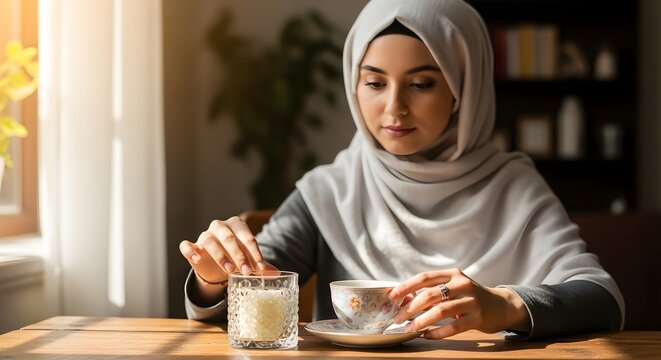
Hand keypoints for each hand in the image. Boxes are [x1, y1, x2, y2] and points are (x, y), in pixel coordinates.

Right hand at [179, 216, 277, 286]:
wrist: (216, 265)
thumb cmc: (236, 257)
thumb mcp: (249, 260)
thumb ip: (261, 265)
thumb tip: (277, 274)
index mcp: (237, 225)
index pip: (247, 237)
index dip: (254, 253)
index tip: (260, 268)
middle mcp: (220, 226)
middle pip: (229, 238)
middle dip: (239, 256)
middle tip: (247, 272)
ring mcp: (205, 235)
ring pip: (210, 241)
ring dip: (221, 256)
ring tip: (230, 271)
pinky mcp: (192, 246)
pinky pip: (187, 245)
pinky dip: (191, 250)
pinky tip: (197, 258)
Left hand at [388, 268, 530, 338]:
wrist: (502, 306)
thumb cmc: (470, 297)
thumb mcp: (454, 288)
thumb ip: (433, 292)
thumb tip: (405, 301)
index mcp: (452, 274)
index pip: (425, 278)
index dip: (406, 286)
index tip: (392, 296)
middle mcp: (462, 284)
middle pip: (430, 295)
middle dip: (410, 308)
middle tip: (397, 318)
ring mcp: (471, 300)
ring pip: (441, 311)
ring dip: (421, 321)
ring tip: (409, 328)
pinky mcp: (478, 317)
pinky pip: (454, 327)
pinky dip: (437, 332)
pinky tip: (427, 335)